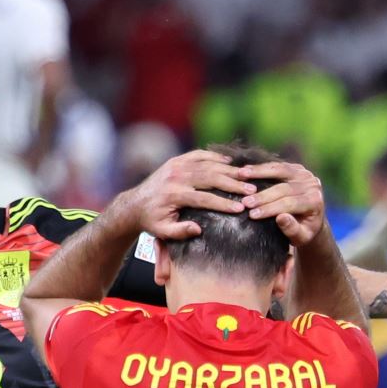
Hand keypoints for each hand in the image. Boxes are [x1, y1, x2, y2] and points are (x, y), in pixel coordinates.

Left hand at [124, 149, 247, 239]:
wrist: (135, 205)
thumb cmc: (152, 222)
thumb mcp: (163, 232)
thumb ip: (180, 232)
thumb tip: (199, 229)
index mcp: (174, 195)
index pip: (204, 199)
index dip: (224, 203)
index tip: (241, 209)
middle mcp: (176, 177)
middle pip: (210, 178)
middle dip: (233, 184)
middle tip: (251, 190)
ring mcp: (176, 166)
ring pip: (207, 165)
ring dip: (229, 170)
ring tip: (247, 177)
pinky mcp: (176, 160)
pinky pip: (199, 155)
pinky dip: (215, 157)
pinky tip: (230, 162)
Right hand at [239, 161, 326, 245]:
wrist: (312, 218)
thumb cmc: (304, 231)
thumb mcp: (301, 237)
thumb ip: (292, 229)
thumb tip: (280, 218)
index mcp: (315, 202)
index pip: (290, 204)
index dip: (270, 209)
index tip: (252, 215)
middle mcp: (312, 185)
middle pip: (284, 188)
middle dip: (262, 195)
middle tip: (244, 202)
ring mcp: (305, 174)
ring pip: (280, 170)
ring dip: (259, 172)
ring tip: (241, 175)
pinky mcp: (297, 168)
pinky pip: (277, 165)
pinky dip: (261, 167)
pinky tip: (247, 170)